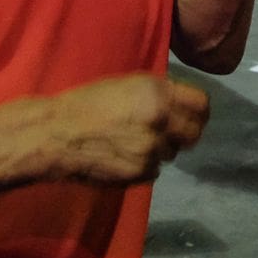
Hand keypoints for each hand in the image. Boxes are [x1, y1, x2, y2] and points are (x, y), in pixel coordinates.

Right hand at [42, 74, 208, 183]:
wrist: (56, 135)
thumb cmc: (86, 104)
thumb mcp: (126, 85)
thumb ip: (157, 94)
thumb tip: (180, 105)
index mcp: (157, 92)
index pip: (202, 105)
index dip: (198, 112)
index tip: (190, 117)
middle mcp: (160, 119)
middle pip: (193, 133)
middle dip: (183, 134)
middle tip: (167, 134)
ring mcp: (152, 148)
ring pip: (171, 153)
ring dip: (158, 150)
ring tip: (131, 143)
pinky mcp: (141, 172)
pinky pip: (153, 170)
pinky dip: (142, 166)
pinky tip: (121, 157)